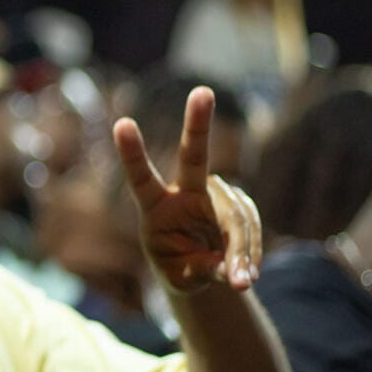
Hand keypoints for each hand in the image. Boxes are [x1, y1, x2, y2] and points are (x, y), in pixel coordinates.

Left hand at [112, 86, 261, 293]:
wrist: (198, 267)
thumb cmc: (178, 268)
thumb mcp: (180, 278)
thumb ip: (200, 269)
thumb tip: (231, 270)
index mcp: (154, 208)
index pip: (140, 179)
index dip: (132, 153)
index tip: (121, 123)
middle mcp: (183, 192)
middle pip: (193, 156)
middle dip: (197, 123)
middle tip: (202, 91)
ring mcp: (214, 195)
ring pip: (234, 213)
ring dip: (241, 248)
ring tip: (242, 280)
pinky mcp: (238, 205)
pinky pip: (249, 226)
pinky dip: (250, 252)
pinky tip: (246, 274)